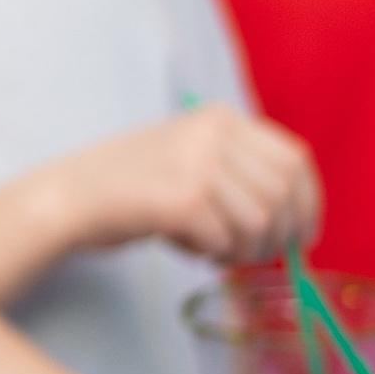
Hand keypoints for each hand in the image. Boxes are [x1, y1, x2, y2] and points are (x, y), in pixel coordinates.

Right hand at [53, 108, 320, 263]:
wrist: (67, 198)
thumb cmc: (129, 188)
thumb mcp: (189, 158)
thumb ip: (237, 171)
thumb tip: (297, 215)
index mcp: (218, 117)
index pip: (293, 159)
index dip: (308, 203)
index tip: (303, 236)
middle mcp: (212, 132)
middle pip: (282, 194)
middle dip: (276, 236)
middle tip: (251, 256)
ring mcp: (196, 163)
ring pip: (259, 223)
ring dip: (241, 250)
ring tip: (212, 252)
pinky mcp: (181, 199)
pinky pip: (224, 241)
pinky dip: (210, 254)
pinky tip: (186, 249)